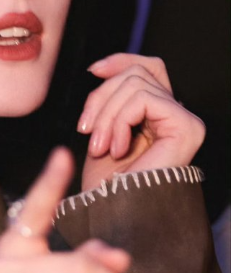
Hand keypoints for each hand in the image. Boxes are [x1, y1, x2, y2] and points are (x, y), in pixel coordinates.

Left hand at [77, 53, 204, 190]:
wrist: (112, 211)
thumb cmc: (106, 181)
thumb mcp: (101, 128)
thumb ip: (109, 98)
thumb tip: (99, 67)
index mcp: (159, 114)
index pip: (148, 67)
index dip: (120, 61)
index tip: (92, 70)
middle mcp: (178, 115)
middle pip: (138, 73)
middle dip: (102, 97)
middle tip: (86, 130)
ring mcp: (185, 121)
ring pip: (136, 84)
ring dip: (107, 114)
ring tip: (99, 146)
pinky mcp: (186, 127)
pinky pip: (143, 99)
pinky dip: (120, 120)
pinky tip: (115, 148)